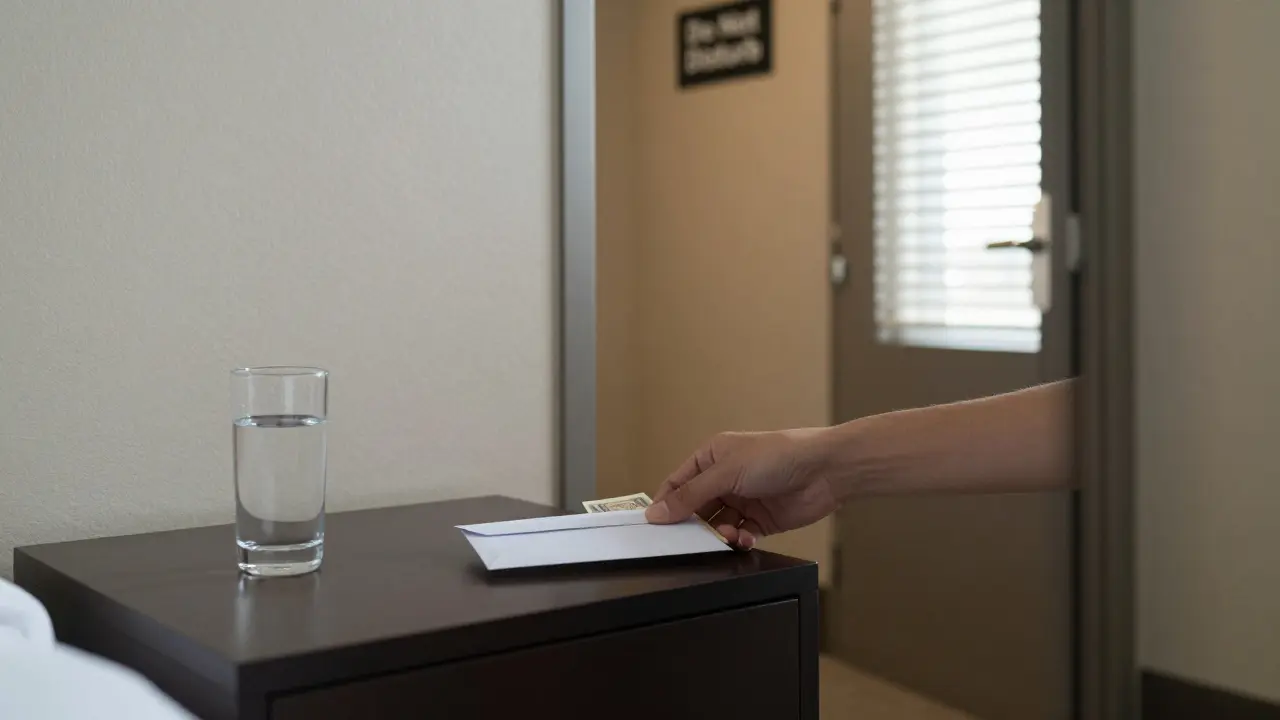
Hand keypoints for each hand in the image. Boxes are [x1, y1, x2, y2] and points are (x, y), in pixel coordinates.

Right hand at [645, 428, 839, 548]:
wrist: (824, 470)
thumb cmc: (778, 456)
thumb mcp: (726, 472)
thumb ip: (690, 495)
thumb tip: (657, 512)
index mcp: (712, 457)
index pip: (677, 484)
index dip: (665, 504)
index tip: (656, 526)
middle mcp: (726, 478)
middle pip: (696, 509)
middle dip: (694, 525)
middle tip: (690, 540)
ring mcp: (744, 500)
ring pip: (717, 526)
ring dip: (719, 534)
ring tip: (727, 535)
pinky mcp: (762, 520)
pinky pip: (740, 536)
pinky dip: (740, 540)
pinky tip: (746, 537)